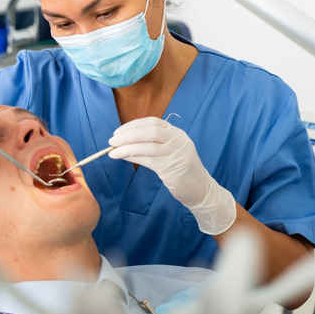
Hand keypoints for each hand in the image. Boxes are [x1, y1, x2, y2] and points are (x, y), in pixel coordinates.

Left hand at [108, 117, 235, 234]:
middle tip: (112, 140)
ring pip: (147, 145)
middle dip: (128, 134)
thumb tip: (129, 139)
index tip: (119, 131)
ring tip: (112, 151)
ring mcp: (176, 154)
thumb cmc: (183, 172)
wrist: (202, 191)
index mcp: (178, 134)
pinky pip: (148, 159)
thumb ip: (158, 143)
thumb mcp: (173, 151)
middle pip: (150, 130)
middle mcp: (178, 141)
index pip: (154, 122)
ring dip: (126, 147)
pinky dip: (133, 157)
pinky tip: (123, 157)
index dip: (134, 125)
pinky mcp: (172, 169)